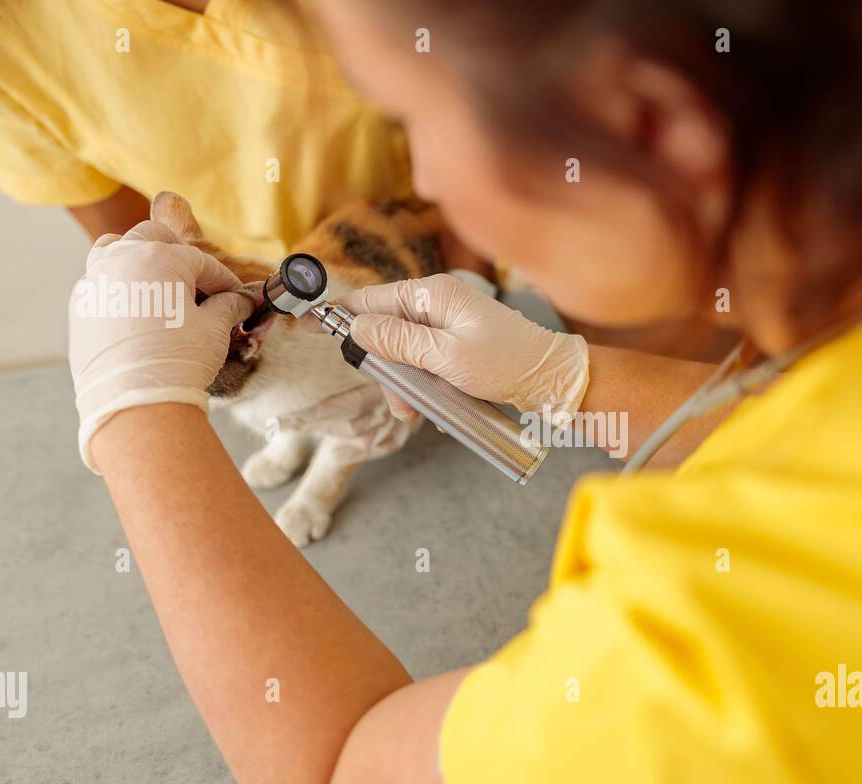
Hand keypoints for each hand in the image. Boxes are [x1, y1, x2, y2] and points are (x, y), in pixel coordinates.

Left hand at [69, 220, 260, 472]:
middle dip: (178, 254)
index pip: (201, 261)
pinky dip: (120, 288)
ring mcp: (95, 280)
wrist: (134, 402)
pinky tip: (137, 314)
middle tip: (196, 283)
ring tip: (158, 287)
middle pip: (153, 238)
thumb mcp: (215, 329)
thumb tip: (240, 302)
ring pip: (115, 250)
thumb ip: (228, 307)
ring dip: (139, 260)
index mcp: (160, 258)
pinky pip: (101, 283)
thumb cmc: (177, 361)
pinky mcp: (81, 305)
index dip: (223, 280)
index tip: (234, 296)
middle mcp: (122, 259)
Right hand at [331, 274, 588, 420]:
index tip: (306, 325)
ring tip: (422, 411)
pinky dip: (425, 383)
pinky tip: (438, 405)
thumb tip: (357, 329)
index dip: (339, 316)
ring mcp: (449, 323)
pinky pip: (426, 361)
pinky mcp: (458, 344)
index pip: (371, 300)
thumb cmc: (508, 364)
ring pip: (404, 351)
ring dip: (406, 383)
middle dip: (385, 368)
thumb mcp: (446, 357)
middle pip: (385, 330)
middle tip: (400, 402)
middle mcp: (438, 303)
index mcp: (433, 293)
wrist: (555, 380)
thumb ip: (399, 341)